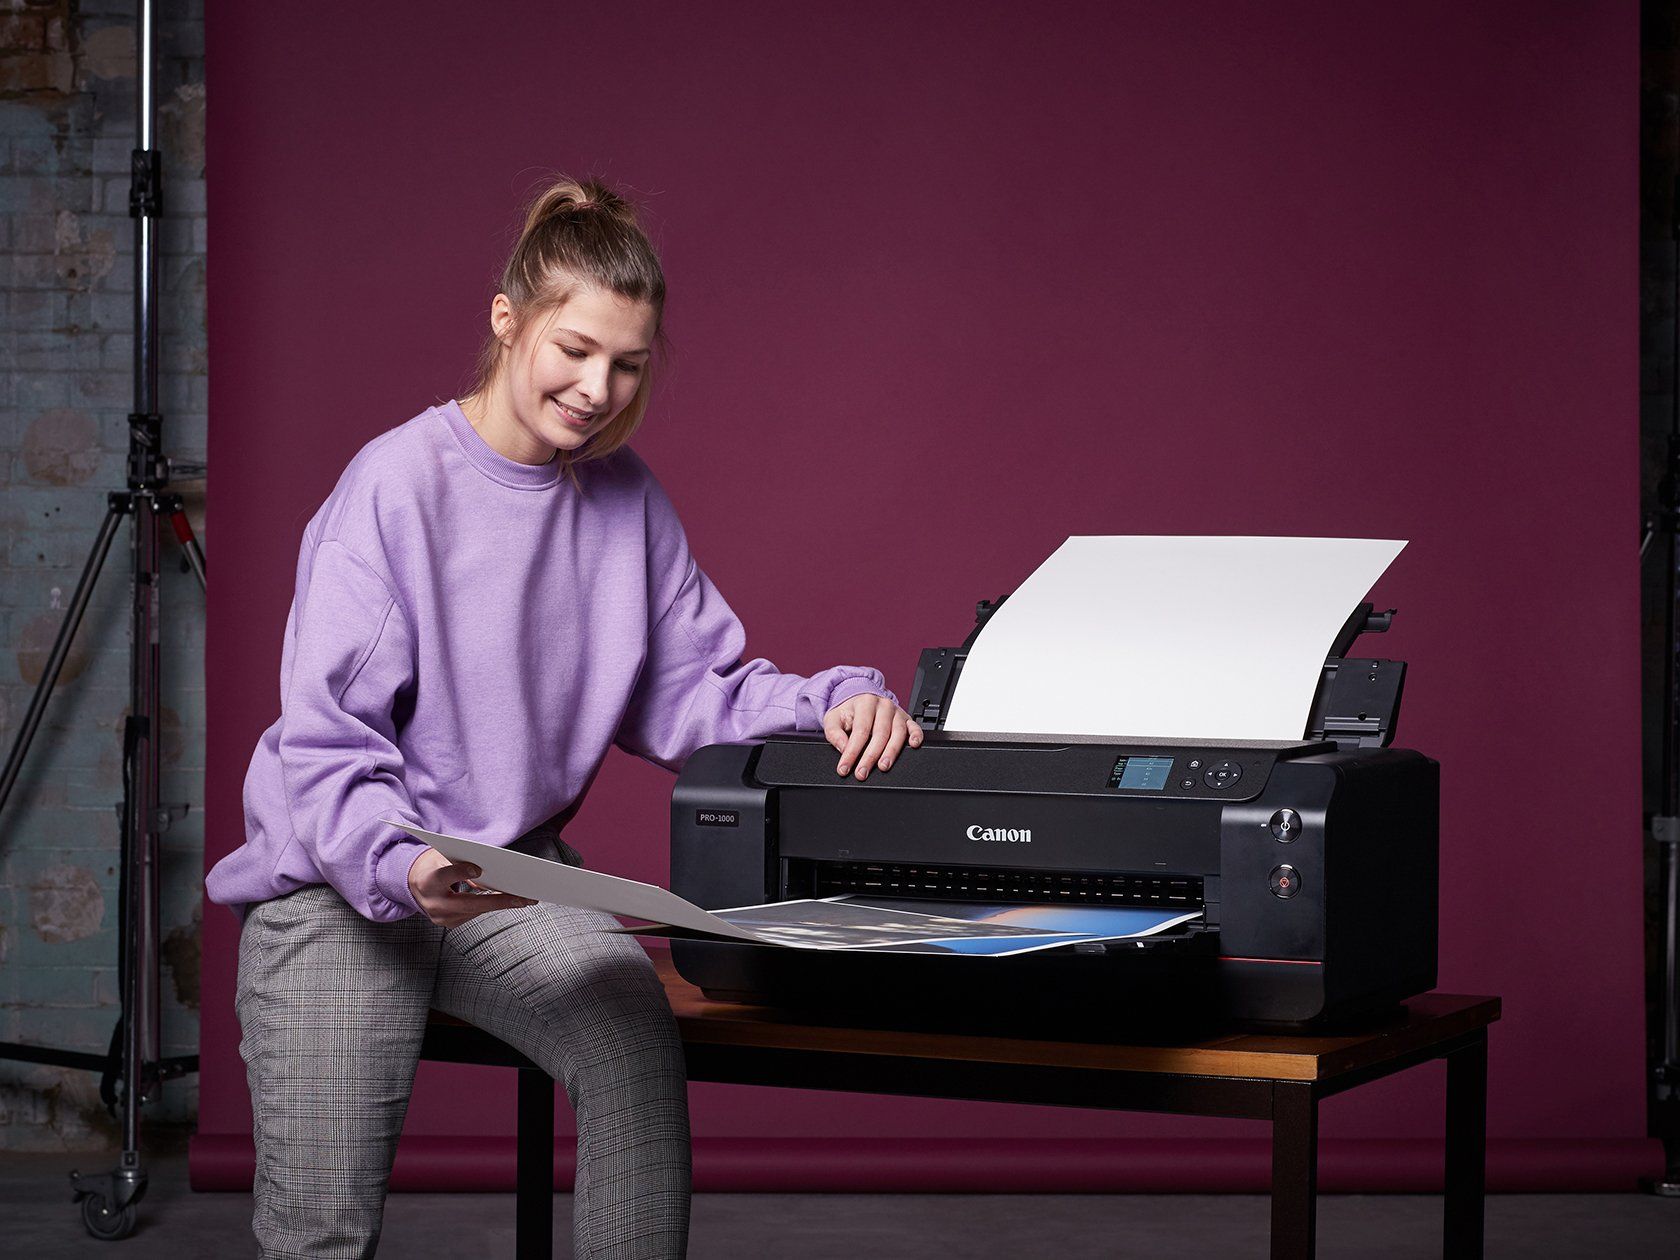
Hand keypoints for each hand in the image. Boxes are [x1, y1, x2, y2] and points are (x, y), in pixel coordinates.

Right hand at [406, 846, 535, 926]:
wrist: (413, 884)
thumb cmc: (433, 865)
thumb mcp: (442, 856)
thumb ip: (461, 862)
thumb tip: (488, 873)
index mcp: (428, 880)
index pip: (444, 875)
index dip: (461, 872)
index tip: (478, 869)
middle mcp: (432, 902)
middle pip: (469, 903)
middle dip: (498, 901)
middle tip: (522, 898)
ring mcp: (440, 917)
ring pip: (475, 911)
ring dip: (500, 904)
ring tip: (524, 899)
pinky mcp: (448, 923)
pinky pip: (473, 914)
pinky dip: (490, 906)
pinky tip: (508, 901)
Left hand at [822, 693, 922, 780]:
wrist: (860, 699)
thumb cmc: (848, 712)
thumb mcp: (833, 719)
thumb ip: (834, 733)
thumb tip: (843, 748)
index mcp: (864, 703)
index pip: (860, 731)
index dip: (852, 752)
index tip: (845, 768)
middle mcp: (883, 706)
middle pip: (879, 734)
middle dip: (870, 756)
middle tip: (862, 773)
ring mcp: (897, 712)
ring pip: (898, 732)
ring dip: (891, 751)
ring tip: (883, 766)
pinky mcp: (906, 718)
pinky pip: (915, 727)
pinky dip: (917, 736)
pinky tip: (913, 745)